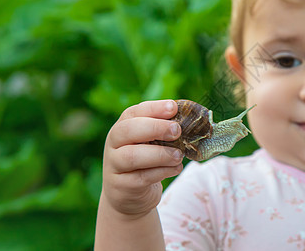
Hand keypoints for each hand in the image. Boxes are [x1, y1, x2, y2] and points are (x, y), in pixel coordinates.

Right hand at [101, 100, 182, 218]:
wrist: (129, 195)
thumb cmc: (145, 162)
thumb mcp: (150, 144)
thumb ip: (164, 132)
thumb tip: (190, 122)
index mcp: (122, 127)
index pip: (134, 112)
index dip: (154, 108)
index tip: (173, 108)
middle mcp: (114, 143)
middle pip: (127, 130)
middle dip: (154, 128)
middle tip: (176, 130)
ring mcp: (114, 165)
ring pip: (132, 156)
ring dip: (159, 154)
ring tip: (179, 155)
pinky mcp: (121, 186)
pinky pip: (141, 177)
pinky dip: (161, 172)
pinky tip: (175, 168)